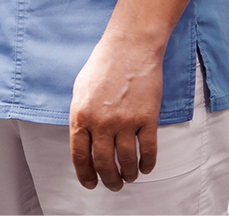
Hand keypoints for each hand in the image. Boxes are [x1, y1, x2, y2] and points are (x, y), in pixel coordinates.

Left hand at [69, 31, 163, 190]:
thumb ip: (80, 115)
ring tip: (129, 177)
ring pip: (127, 162)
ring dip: (128, 175)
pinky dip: (147, 164)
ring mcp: (125, 122)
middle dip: (109, 180)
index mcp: (81, 115)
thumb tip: (83, 139)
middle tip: (113, 184)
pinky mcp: (147, 118)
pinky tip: (145, 167)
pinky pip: (148, 151)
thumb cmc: (105, 62)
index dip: (85, 175)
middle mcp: (102, 122)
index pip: (80, 156)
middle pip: (104, 164)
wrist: (130, 45)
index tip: (91, 183)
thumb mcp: (81, 88)